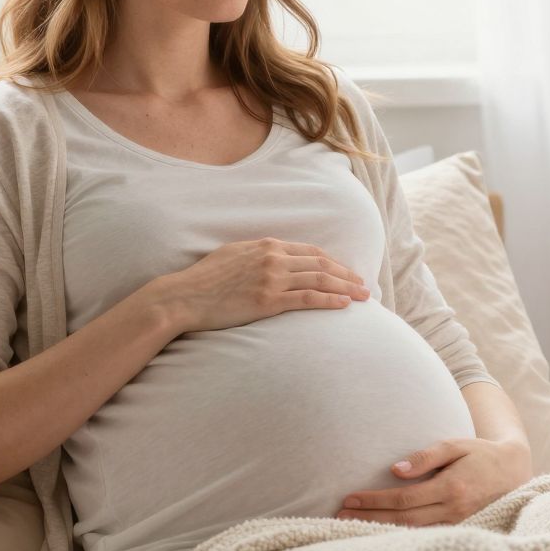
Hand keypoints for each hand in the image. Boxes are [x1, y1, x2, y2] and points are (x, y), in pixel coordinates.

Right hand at [150, 238, 370, 334]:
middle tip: (364, 285)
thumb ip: (256, 254)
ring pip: (319, 280)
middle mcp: (273, 258)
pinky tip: (343, 305)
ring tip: (362, 296)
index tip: (347, 271)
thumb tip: (271, 257)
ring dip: (345, 287)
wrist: (185, 296)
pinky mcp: (268, 300)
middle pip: (321, 265)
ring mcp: (272, 279)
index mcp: (266, 245)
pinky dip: (329, 300)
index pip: (310, 252)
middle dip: (346, 274)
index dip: (333, 262)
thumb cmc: (204, 279)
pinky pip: (307, 299)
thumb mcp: (232, 255)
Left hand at [335, 436, 534, 526]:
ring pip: (413, 533)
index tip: (348, 499)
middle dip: (369, 518)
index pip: (403, 499)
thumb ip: (425, 457)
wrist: (515, 473)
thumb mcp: (456, 445)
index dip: (374, 501)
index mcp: (452, 488)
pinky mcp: (459, 531)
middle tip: (338, 517)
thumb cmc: (481, 455)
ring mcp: (458, 525)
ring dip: (381, 532)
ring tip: (351, 528)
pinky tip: (380, 537)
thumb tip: (395, 470)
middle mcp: (454, 510)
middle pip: (403, 520)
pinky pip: (425, 537)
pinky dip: (401, 538)